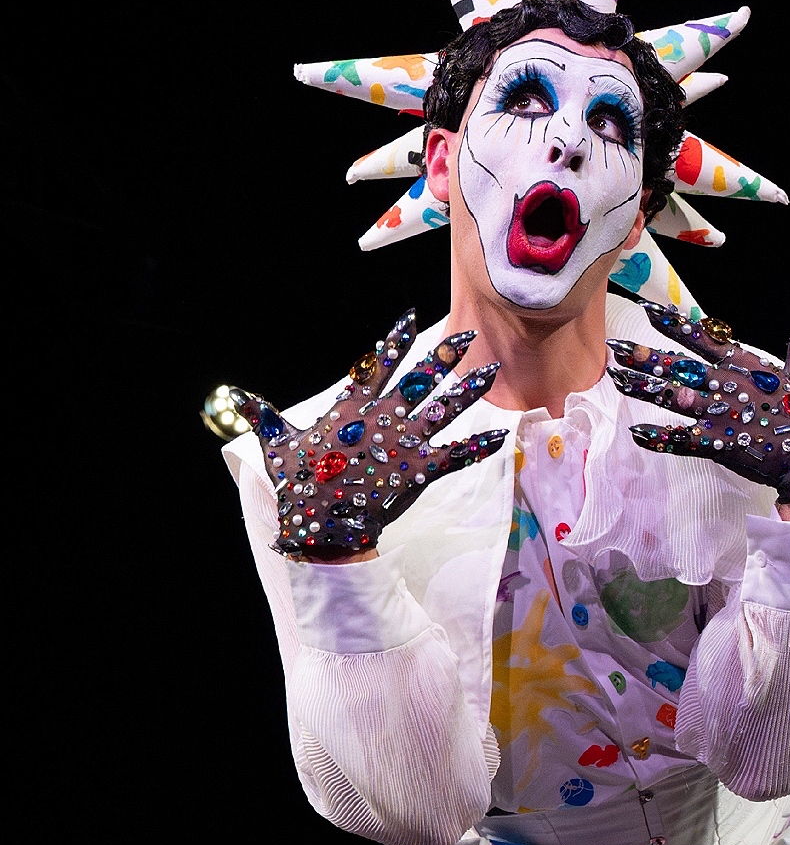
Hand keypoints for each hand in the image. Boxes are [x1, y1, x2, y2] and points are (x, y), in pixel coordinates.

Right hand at [230, 309, 509, 559]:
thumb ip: (263, 417)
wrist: (319, 527)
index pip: (375, 366)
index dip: (394, 341)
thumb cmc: (297, 486)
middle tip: (467, 337)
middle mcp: (381, 419)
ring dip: (468, 390)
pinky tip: (501, 436)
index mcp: (350, 409)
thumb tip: (234, 396)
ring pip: (442, 409)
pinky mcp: (418, 470)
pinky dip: (478, 446)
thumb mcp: (277, 446)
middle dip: (444, 356)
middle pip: (419, 379)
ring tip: (491, 370)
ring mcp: (402, 444)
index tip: (409, 317)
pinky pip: (455, 455)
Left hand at [607, 300, 789, 504]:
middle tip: (615, 345)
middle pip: (679, 365)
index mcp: (747, 366)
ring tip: (616, 378)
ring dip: (643, 387)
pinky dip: (659, 437)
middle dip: (645, 355)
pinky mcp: (719, 442)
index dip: (677, 325)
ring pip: (674, 396)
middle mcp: (729, 385)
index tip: (650, 310)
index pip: (706, 338)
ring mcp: (722, 413)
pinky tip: (636, 433)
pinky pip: (682, 439)